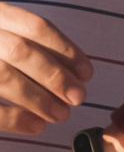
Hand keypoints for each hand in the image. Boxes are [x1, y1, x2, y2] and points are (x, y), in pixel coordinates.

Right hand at [0, 0, 91, 136]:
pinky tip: (36, 125)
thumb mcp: (10, 39)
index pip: (35, 26)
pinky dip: (15, 118)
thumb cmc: (0, 56)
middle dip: (55, 76)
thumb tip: (79, 75)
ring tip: (61, 114)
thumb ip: (37, 49)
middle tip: (78, 98)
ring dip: (39, 99)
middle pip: (19, 51)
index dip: (66, 50)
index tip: (87, 73)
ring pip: (4, 76)